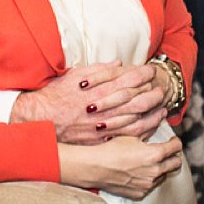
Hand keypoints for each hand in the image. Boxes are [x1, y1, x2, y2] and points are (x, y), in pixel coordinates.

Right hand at [12, 62, 165, 144]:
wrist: (41, 119)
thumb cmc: (57, 94)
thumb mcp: (75, 75)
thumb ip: (99, 69)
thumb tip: (119, 64)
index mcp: (97, 89)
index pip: (126, 80)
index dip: (142, 74)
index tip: (152, 70)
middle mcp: (102, 108)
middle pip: (135, 101)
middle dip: (152, 95)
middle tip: (162, 91)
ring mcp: (102, 126)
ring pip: (134, 121)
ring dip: (151, 116)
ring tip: (162, 110)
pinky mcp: (99, 140)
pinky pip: (125, 137)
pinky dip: (139, 132)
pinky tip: (148, 128)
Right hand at [61, 136, 183, 199]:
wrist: (96, 167)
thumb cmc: (112, 149)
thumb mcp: (132, 136)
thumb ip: (148, 135)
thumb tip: (157, 127)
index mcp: (156, 154)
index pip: (176, 147)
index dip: (175, 142)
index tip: (172, 141)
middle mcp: (156, 170)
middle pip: (176, 163)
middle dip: (173, 156)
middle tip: (167, 152)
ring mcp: (148, 184)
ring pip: (163, 175)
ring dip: (160, 168)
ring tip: (148, 162)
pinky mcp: (140, 193)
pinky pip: (150, 185)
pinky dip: (148, 178)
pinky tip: (138, 172)